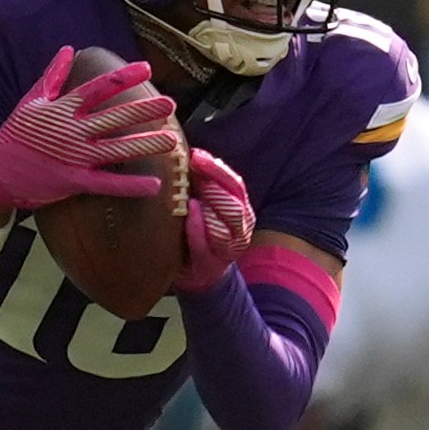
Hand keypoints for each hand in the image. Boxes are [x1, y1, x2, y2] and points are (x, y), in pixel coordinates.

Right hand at [0, 46, 179, 211]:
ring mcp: (74, 157)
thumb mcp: (31, 101)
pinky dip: (131, 185)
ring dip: (146, 144)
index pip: (98, 88)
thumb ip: (53, 76)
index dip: (123, 77)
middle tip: (170, 104)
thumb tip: (68, 50)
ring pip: (117, 149)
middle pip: (114, 117)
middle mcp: (71, 130)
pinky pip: (108, 183)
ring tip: (171, 140)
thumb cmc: (14, 134)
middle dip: (144, 110)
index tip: (146, 69)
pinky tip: (154, 184)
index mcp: (62, 108)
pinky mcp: (74, 182)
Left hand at [175, 148, 255, 293]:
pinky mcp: (213, 262)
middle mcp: (242, 226)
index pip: (234, 183)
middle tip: (195, 162)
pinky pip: (206, 241)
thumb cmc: (200, 235)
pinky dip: (199, 226)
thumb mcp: (205, 209)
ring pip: (229, 217)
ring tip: (194, 179)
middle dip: (215, 176)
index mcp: (240, 209)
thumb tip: (186, 155)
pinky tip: (192, 209)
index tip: (196, 153)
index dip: (216, 167)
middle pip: (234, 196)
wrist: (202, 275)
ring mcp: (231, 245)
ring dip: (213, 197)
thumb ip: (203, 188)